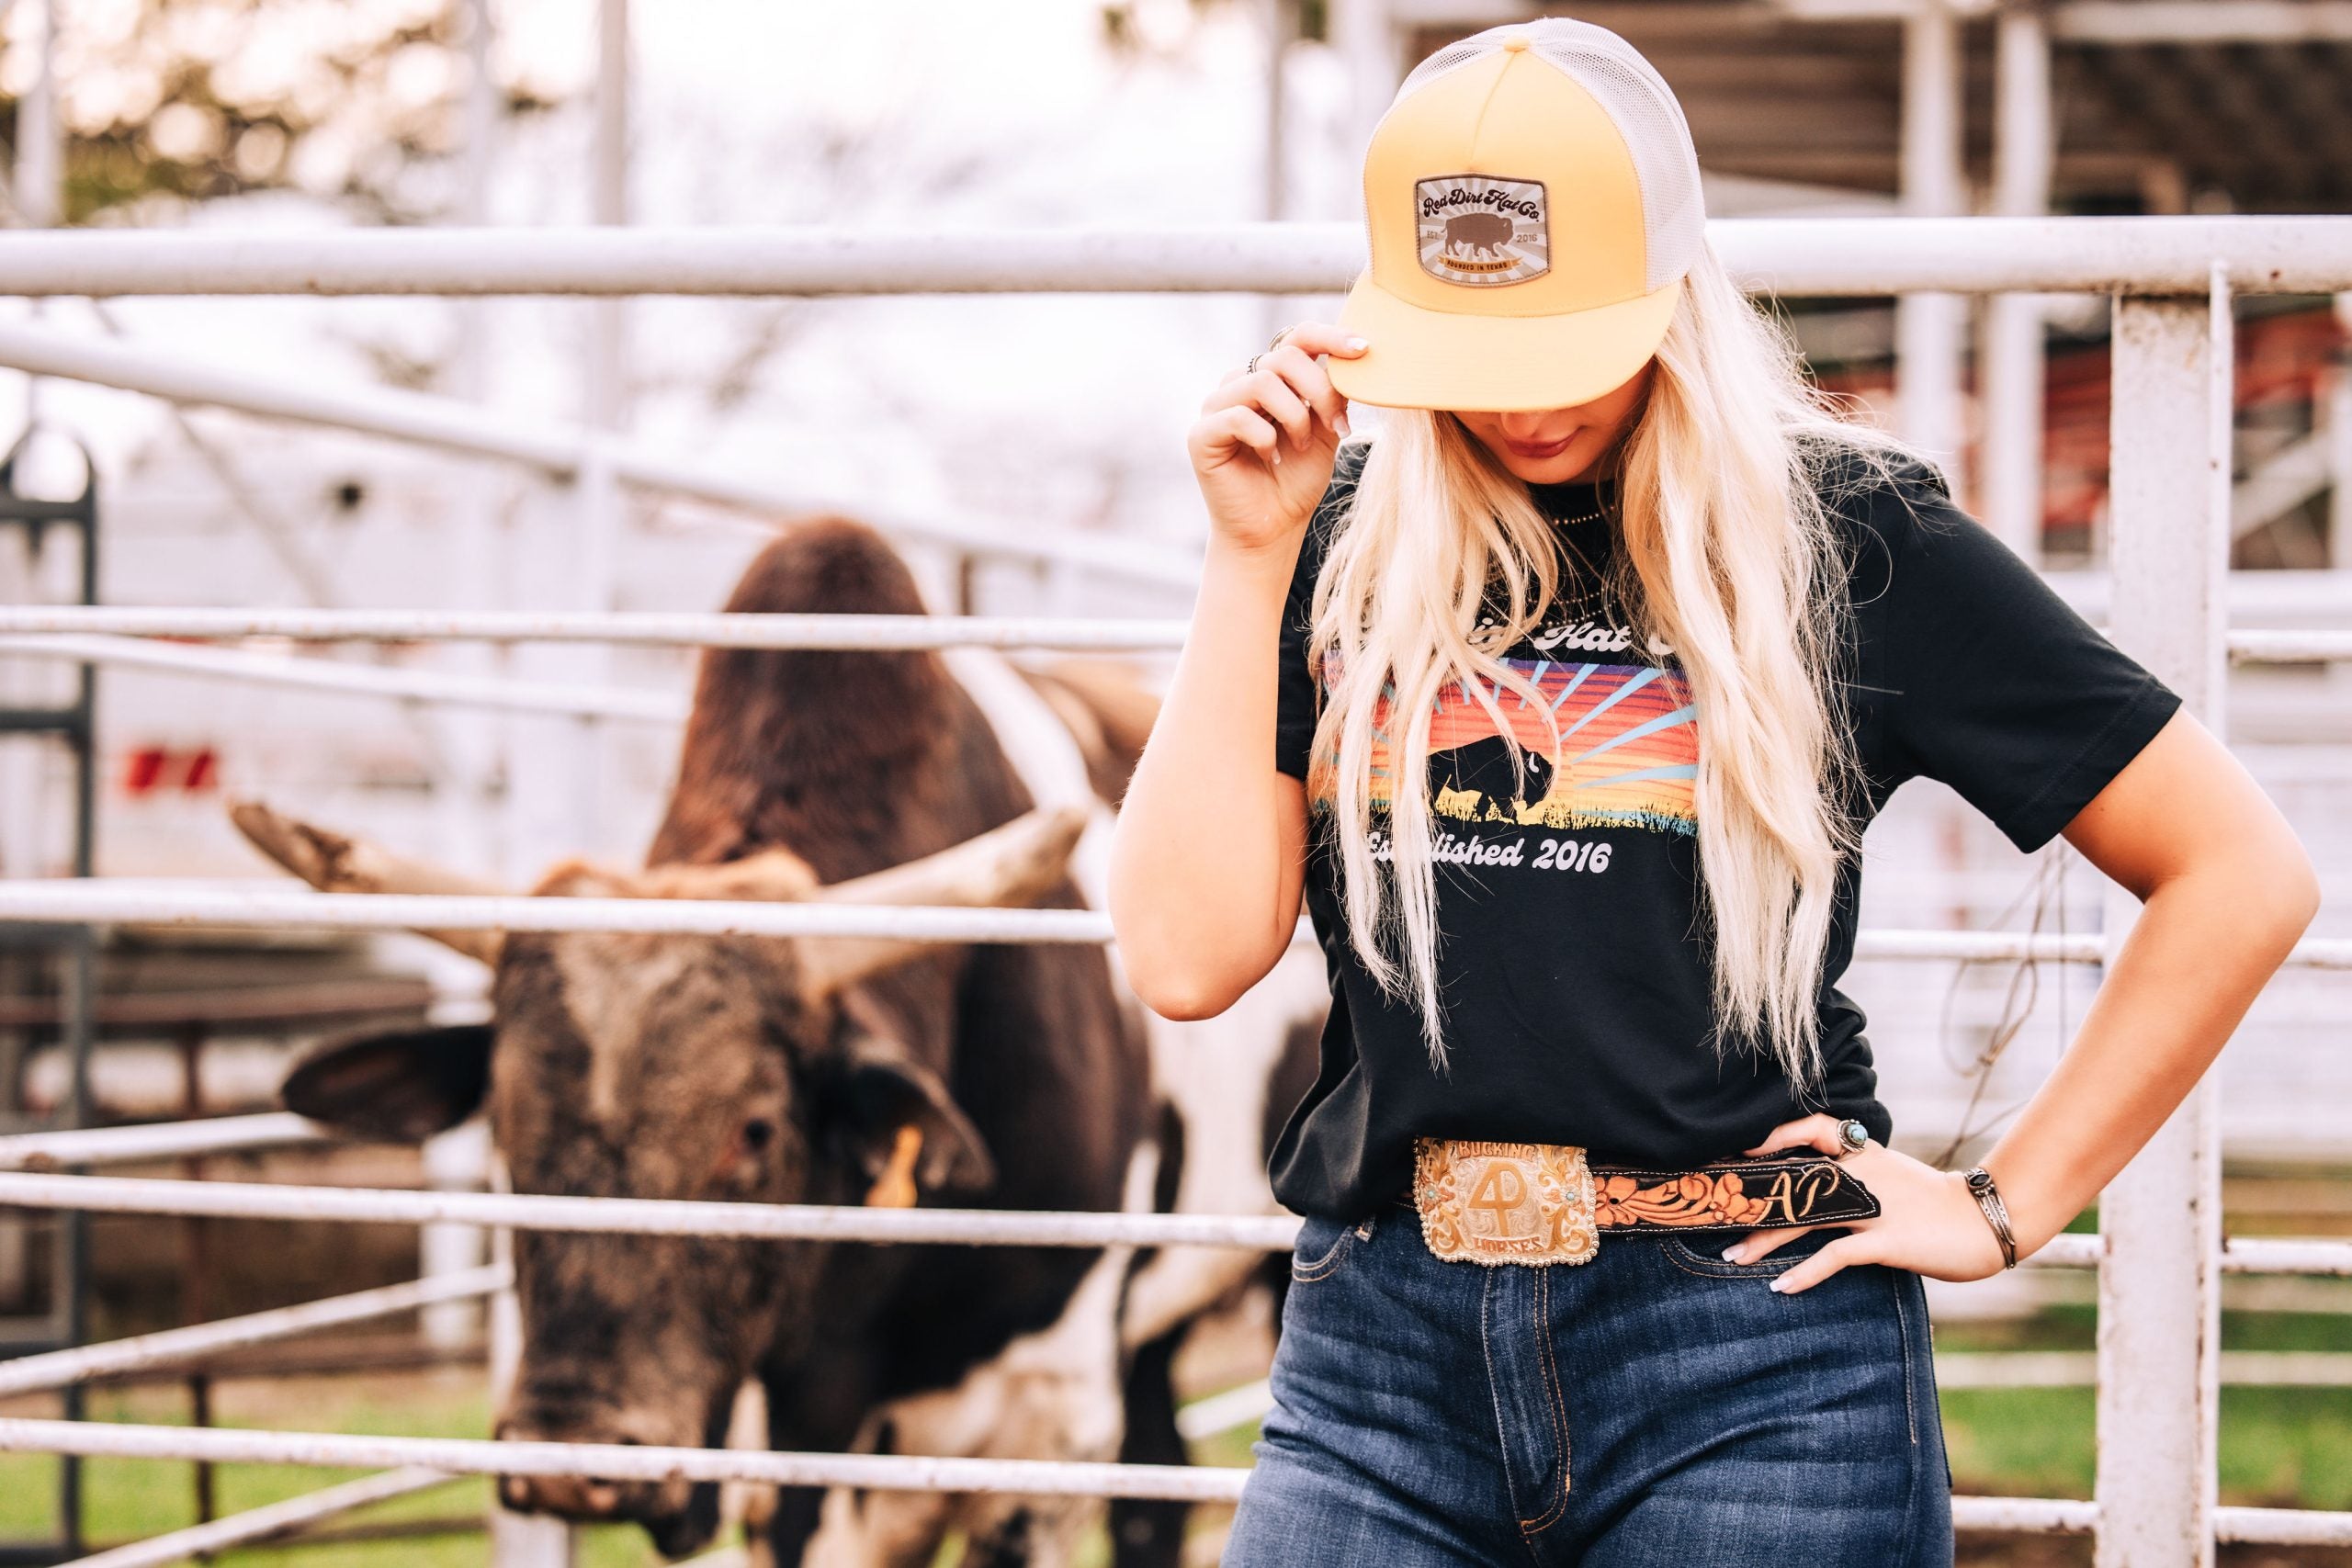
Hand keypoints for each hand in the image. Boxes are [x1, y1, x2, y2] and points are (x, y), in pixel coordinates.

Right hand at [1187, 323, 1367, 554]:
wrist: (1272, 529)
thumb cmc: (1297, 480)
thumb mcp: (1327, 430)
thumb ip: (1333, 394)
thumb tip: (1352, 357)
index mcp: (1271, 377)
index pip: (1297, 337)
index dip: (1330, 336)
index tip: (1363, 349)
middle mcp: (1240, 383)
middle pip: (1284, 356)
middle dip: (1320, 390)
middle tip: (1337, 427)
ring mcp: (1216, 407)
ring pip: (1262, 382)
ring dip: (1295, 416)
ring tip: (1302, 445)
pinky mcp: (1201, 434)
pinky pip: (1238, 417)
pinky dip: (1265, 438)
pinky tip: (1269, 458)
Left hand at [1725, 1113, 2010, 1293]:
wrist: (1984, 1221)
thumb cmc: (1936, 1202)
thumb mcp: (1893, 1174)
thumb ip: (1857, 1173)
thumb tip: (1816, 1183)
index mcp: (1866, 1152)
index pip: (1813, 1128)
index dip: (1776, 1134)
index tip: (1743, 1148)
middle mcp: (1862, 1174)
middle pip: (1794, 1179)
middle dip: (1753, 1199)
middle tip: (1717, 1213)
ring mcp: (1872, 1207)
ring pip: (1803, 1218)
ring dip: (1764, 1240)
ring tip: (1733, 1256)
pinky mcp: (1883, 1240)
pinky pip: (1834, 1255)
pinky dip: (1804, 1272)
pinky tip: (1781, 1286)